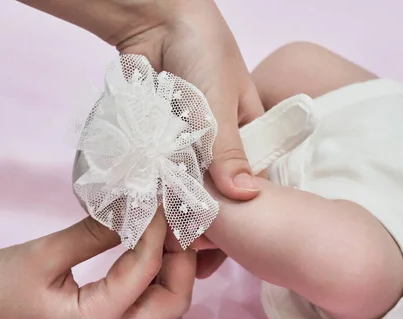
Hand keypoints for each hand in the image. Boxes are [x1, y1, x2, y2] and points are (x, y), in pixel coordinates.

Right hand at [0, 213, 195, 318]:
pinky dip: (156, 277)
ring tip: (163, 231)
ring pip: (165, 307)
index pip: (147, 271)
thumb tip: (134, 208)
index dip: (159, 231)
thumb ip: (95, 232)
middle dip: (182, 260)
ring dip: (173, 270)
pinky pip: (145, 305)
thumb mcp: (44, 253)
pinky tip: (146, 247)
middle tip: (172, 222)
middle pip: (174, 303)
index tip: (160, 200)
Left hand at [114, 0, 264, 200]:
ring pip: (185, 171)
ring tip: (169, 200)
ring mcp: (187, 137)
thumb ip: (228, 151)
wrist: (154, 19)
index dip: (242, 194)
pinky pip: (159, 159)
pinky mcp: (159, 135)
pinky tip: (150, 183)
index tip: (230, 216)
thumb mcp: (220, 104)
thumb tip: (245, 195)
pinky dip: (155, 167)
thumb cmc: (202, 51)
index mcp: (248, 127)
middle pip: (216, 177)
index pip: (252, 171)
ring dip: (176, 179)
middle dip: (204, 189)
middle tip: (193, 212)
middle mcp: (219, 136)